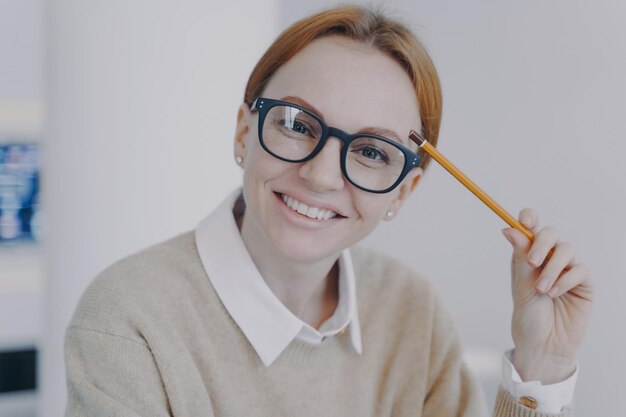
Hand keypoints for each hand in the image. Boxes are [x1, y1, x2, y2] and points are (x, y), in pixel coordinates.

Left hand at [502, 208, 593, 383]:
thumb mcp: (521, 286)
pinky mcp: (583, 283)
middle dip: (542, 243)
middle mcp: (547, 259)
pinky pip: (579, 270)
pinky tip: (555, 294)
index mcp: (527, 256)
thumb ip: (520, 257)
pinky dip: (566, 280)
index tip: (525, 221)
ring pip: (566, 249)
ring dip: (553, 268)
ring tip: (543, 290)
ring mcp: (567, 270)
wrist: (544, 346)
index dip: (529, 218)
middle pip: (550, 233)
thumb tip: (509, 228)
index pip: (530, 227)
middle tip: (533, 262)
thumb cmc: (528, 318)